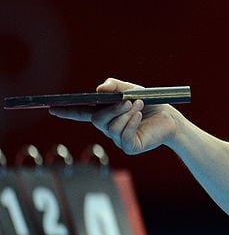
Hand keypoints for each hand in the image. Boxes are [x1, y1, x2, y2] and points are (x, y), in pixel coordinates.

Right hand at [48, 77, 178, 154]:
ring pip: (112, 127)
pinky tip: (140, 116)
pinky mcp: (130, 147)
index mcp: (106, 114)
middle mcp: (109, 128)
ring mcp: (118, 139)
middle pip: (97, 120)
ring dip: (126, 114)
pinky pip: (124, 136)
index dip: (67, 111)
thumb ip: (114, 87)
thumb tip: (98, 91)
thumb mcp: (131, 90)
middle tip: (128, 101)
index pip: (82, 113)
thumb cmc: (150, 104)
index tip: (52, 107)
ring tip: (139, 106)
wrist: (171, 117)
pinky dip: (132, 123)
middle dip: (111, 109)